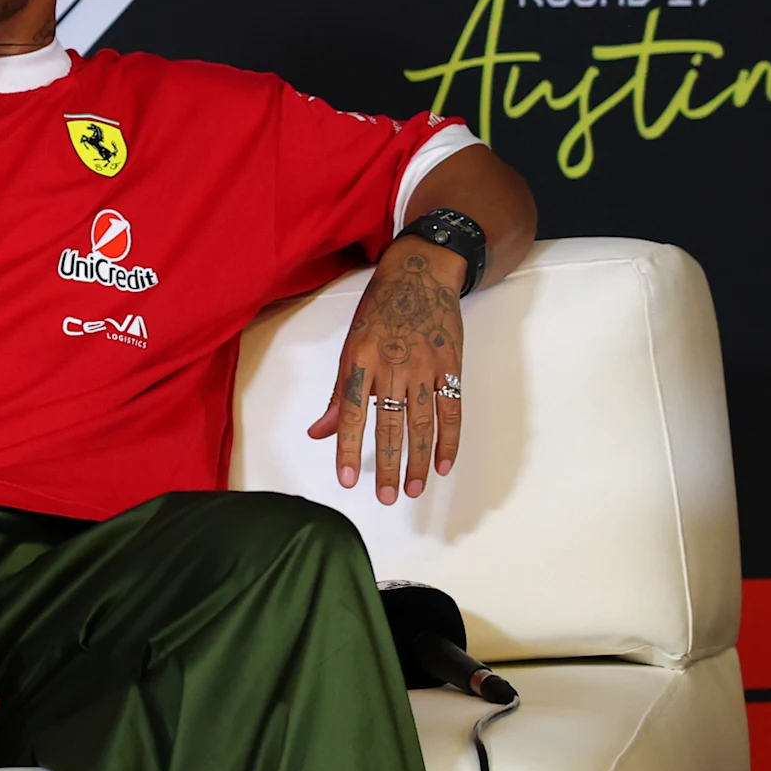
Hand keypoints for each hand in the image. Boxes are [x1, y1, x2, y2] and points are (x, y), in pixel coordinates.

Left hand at [305, 239, 467, 503]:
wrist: (421, 273)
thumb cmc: (380, 310)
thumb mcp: (351, 346)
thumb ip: (339, 394)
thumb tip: (318, 433)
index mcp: (362, 361)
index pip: (352, 414)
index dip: (348, 449)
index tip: (346, 480)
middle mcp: (393, 366)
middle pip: (390, 424)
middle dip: (388, 465)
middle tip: (387, 497)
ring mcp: (425, 366)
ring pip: (423, 422)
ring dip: (419, 459)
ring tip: (414, 489)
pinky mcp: (451, 364)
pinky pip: (452, 408)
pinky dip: (449, 439)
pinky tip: (443, 464)